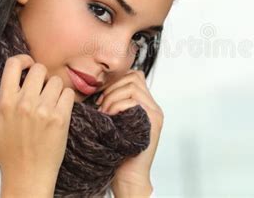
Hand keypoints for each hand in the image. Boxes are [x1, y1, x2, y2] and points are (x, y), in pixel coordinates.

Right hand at [0, 54, 75, 196]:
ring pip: (56, 80)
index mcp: (5, 102)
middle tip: (39, 88)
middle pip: (39, 69)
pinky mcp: (61, 118)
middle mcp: (25, 104)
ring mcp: (44, 111)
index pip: (14, 64)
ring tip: (49, 100)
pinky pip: (68, 93)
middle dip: (40, 75)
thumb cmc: (4, 151)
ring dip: (54, 87)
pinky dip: (65, 98)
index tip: (28, 66)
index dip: (23, 59)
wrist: (27, 174)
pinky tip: (59, 107)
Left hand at [95, 70, 162, 193]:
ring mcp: (154, 113)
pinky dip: (117, 106)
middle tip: (101, 105)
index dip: (116, 81)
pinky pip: (133, 101)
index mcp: (145, 105)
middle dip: (112, 88)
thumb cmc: (117, 152)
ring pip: (132, 86)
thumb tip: (98, 89)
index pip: (134, 76)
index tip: (102, 97)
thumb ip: (115, 105)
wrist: (128, 176)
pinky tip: (110, 117)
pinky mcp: (152, 121)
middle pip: (134, 77)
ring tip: (105, 113)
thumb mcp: (115, 122)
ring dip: (113, 97)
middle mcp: (153, 107)